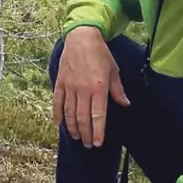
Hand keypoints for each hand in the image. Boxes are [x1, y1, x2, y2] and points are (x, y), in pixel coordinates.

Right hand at [52, 25, 129, 146]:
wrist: (82, 38)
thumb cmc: (100, 54)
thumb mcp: (113, 71)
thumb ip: (117, 90)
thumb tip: (125, 104)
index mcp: (98, 88)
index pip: (98, 116)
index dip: (97, 132)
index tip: (97, 143)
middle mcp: (83, 90)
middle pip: (83, 118)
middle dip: (85, 134)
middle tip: (87, 144)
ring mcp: (69, 87)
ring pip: (69, 114)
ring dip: (73, 128)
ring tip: (77, 137)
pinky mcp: (60, 84)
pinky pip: (57, 103)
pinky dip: (58, 115)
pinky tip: (60, 124)